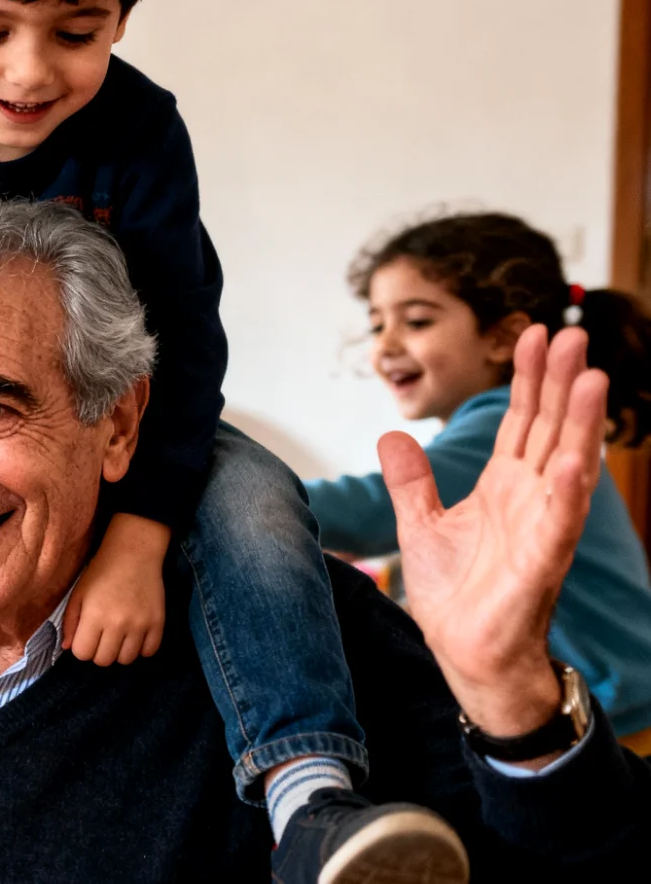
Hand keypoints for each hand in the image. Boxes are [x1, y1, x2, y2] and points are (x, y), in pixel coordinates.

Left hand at [63, 513, 168, 664]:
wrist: (134, 553)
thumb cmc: (101, 572)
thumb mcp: (78, 593)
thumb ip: (70, 622)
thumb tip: (68, 647)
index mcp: (94, 615)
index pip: (83, 653)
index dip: (81, 647)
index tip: (85, 637)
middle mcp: (118, 623)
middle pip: (104, 661)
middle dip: (98, 652)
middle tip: (101, 636)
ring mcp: (140, 625)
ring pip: (126, 660)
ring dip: (119, 652)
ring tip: (118, 636)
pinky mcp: (158, 623)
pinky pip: (149, 652)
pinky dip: (140, 649)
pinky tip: (134, 636)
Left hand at [381, 324, 606, 739]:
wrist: (464, 651)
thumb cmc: (455, 592)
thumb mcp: (421, 523)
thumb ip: (410, 479)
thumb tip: (391, 435)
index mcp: (504, 484)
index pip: (521, 419)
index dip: (529, 378)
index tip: (536, 333)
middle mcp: (531, 496)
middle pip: (549, 428)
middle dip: (560, 382)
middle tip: (571, 333)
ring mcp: (541, 525)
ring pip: (567, 462)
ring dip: (579, 421)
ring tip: (591, 377)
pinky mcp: (541, 561)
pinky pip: (560, 520)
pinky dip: (570, 489)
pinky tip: (579, 459)